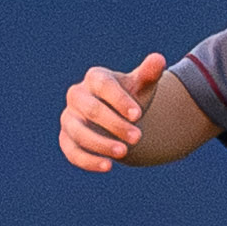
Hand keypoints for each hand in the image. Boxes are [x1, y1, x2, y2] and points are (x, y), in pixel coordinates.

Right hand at [60, 52, 165, 171]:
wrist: (120, 118)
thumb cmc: (131, 97)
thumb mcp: (142, 86)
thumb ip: (149, 73)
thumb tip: (159, 59)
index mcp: (95, 78)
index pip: (103, 85)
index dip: (119, 100)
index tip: (138, 115)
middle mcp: (77, 96)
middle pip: (91, 109)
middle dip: (115, 124)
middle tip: (138, 137)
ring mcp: (69, 118)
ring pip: (79, 132)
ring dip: (101, 144)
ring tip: (125, 153)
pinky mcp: (66, 140)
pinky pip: (72, 151)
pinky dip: (88, 160)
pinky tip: (108, 166)